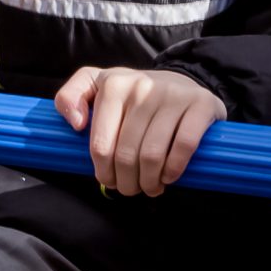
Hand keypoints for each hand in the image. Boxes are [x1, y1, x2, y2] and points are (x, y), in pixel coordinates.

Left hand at [52, 67, 225, 196]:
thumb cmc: (134, 94)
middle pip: (127, 154)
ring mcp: (173, 94)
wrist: (182, 82)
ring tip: (150, 187)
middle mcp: (143, 86)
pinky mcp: (201, 104)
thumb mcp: (96, 85)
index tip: (109, 180)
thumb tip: (76, 124)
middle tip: (130, 188)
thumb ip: (70, 97)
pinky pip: (184, 146)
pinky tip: (169, 176)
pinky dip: (174, 169)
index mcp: (114, 84)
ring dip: (150, 182)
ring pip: (153, 154)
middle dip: (127, 182)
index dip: (104, 172)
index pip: (101, 145)